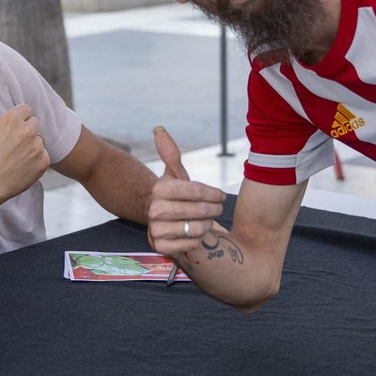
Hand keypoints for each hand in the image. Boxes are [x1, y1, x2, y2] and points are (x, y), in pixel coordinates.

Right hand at [0, 91, 49, 205]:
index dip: (18, 118)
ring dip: (32, 145)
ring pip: (40, 140)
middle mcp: (27, 131)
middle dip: (26, 130)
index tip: (11, 129)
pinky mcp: (43, 162)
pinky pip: (44, 155)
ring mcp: (37, 147)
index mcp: (12, 120)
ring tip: (16, 156)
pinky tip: (22, 166)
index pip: (25, 109)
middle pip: (34, 123)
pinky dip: (36, 160)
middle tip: (12, 144)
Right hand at [147, 127, 226, 260]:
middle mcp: (154, 209)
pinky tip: (197, 234)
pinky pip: (189, 244)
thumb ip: (170, 153)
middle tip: (218, 209)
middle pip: (197, 210)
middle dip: (213, 209)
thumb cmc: (174, 196)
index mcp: (159, 189)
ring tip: (208, 221)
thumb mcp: (175, 175)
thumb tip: (159, 129)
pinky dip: (198, 240)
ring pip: (195, 228)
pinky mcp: (160, 247)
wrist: (159, 219)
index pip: (194, 190)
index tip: (221, 195)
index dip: (212, 193)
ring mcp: (155, 229)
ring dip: (207, 225)